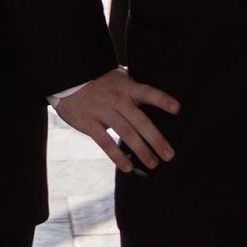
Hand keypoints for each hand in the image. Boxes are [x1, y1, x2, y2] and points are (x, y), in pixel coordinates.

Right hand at [55, 68, 180, 172]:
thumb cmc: (100, 82)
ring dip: (141, 150)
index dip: (162, 100)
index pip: (148, 92)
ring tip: (153, 163)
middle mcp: (116, 99)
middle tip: (169, 155)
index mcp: (126, 87)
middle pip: (140, 121)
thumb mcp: (118, 78)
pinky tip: (128, 167)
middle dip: (156, 139)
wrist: (68, 79)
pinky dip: (117, 156)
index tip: (177, 109)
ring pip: (125, 133)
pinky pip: (105, 142)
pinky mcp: (89, 123)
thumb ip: (134, 91)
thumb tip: (155, 104)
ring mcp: (102, 111)